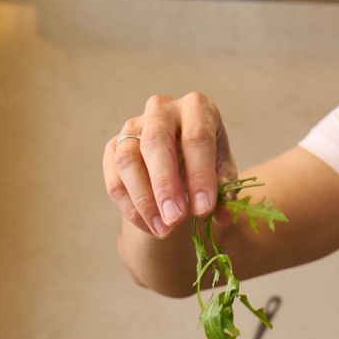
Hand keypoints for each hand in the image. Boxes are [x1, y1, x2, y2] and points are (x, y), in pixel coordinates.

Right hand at [102, 92, 236, 238]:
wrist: (181, 156)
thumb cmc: (207, 160)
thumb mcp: (223, 172)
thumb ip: (224, 192)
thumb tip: (223, 216)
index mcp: (196, 108)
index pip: (196, 137)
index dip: (200, 175)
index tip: (204, 210)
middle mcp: (161, 110)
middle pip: (155, 142)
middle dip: (165, 185)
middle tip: (175, 219)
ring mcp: (132, 126)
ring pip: (127, 160)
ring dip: (143, 199)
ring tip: (163, 230)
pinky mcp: (114, 147)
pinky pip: (114, 179)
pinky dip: (130, 207)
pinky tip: (150, 226)